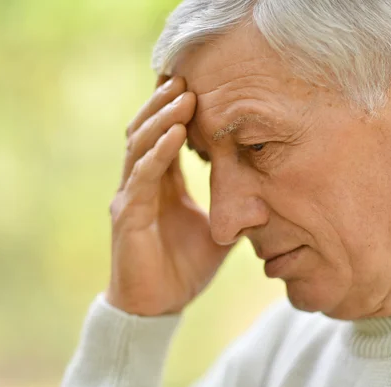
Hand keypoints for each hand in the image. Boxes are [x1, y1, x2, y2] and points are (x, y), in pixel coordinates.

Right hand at [106, 76, 232, 315]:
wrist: (158, 306)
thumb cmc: (182, 269)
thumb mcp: (215, 231)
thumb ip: (229, 207)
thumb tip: (263, 192)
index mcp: (160, 185)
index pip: (164, 138)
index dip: (175, 112)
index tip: (196, 86)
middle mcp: (141, 185)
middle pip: (146, 131)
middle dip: (165, 104)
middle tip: (186, 77)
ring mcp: (131, 197)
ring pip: (140, 146)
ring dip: (162, 118)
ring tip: (183, 95)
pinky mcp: (128, 215)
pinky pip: (143, 176)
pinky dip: (159, 152)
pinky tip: (177, 133)